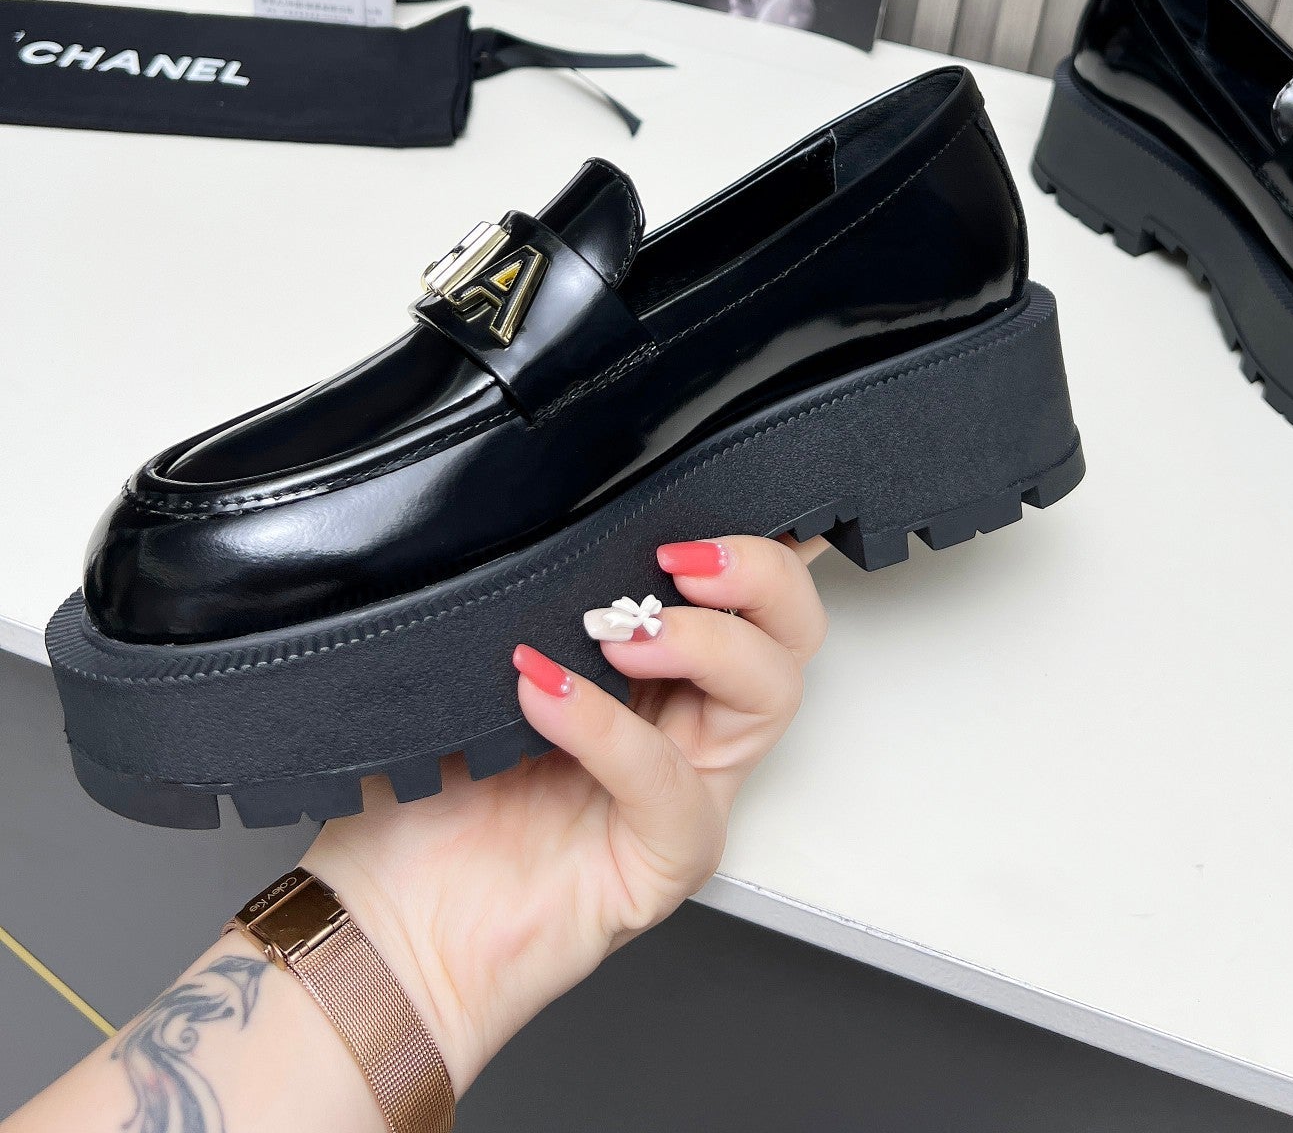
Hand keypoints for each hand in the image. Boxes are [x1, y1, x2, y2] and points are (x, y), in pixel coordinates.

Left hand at [305, 534, 827, 1091]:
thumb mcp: (475, 658)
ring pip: (770, 693)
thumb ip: (528, 593)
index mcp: (654, 666)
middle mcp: (687, 724)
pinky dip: (612, 730)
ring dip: (707, 641)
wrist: (384, 925)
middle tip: (681, 558)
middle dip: (760, 573)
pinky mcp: (662, 861)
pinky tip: (547, 698)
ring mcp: (686, 791)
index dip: (754, 533)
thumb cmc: (425, 800)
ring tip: (619, 633)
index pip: (744, 587)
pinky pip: (671, 788)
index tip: (703, 484)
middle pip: (791, 631)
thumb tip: (539, 502)